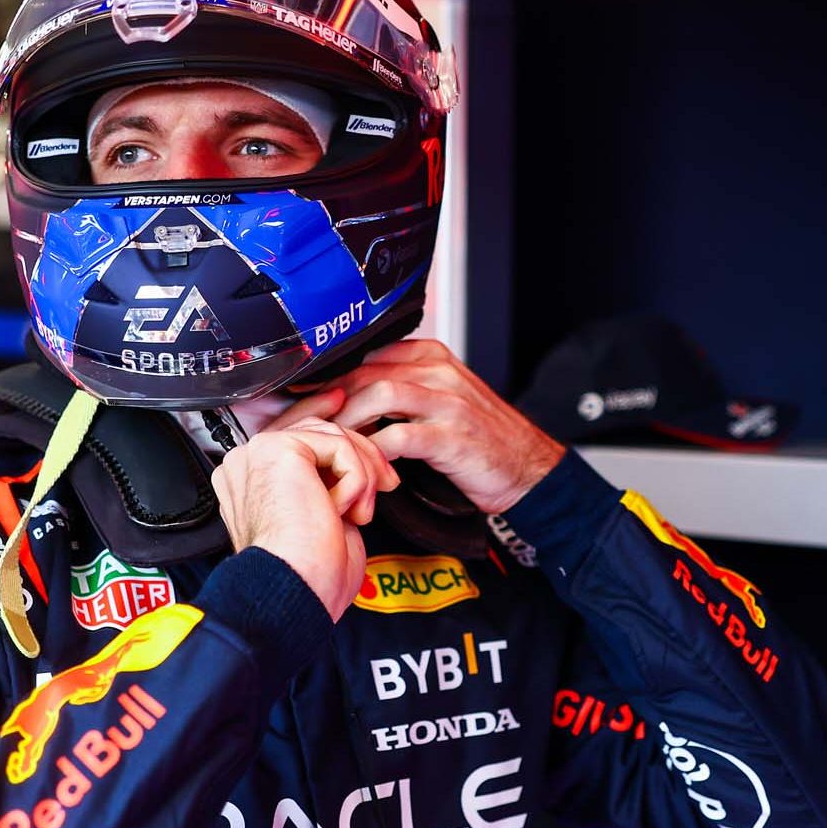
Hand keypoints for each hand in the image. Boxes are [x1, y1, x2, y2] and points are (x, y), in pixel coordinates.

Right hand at [209, 413, 399, 620]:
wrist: (296, 589)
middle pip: (319, 432)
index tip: (370, 450)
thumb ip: (327, 485)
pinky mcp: (279, 450)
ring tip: (360, 514)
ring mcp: (258, 454)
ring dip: (362, 476)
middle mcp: (248, 464)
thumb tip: (357, 466)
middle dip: (363, 457)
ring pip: (333, 437)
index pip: (299, 442)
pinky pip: (339, 446)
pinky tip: (342, 513)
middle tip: (387, 482)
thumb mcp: (321, 519)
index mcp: (252, 482)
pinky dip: (356, 481)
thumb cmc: (308, 575)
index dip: (339, 440)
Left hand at [269, 340, 565, 514]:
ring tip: (328, 446)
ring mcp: (447, 400)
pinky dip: (374, 453)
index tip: (296, 396)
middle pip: (363, 372)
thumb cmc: (479, 443)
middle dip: (326, 399)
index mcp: (431, 356)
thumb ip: (400, 391)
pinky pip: (399, 436)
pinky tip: (363, 467)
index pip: (365, 355)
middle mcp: (438, 370)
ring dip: (347, 422)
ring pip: (378, 395)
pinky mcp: (452, 434)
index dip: (326, 376)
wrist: (530, 472)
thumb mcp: (439, 403)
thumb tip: (344, 396)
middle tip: (298, 425)